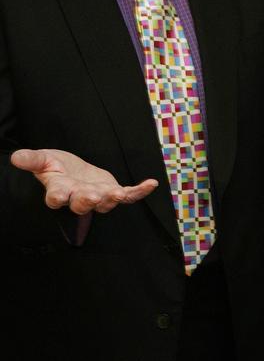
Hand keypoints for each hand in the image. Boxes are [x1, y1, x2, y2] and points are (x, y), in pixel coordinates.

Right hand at [11, 148, 157, 214]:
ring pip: (105, 203)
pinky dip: (139, 191)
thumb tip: (15, 157)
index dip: (56, 198)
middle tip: (92, 197)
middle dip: (87, 201)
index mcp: (59, 190)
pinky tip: (151, 184)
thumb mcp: (43, 159)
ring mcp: (97, 197)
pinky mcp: (113, 192)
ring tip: (119, 194)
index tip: (56, 197)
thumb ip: (32, 159)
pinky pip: (128, 195)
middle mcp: (78, 197)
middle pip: (82, 203)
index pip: (55, 197)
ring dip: (113, 199)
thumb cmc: (56, 167)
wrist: (72, 171)